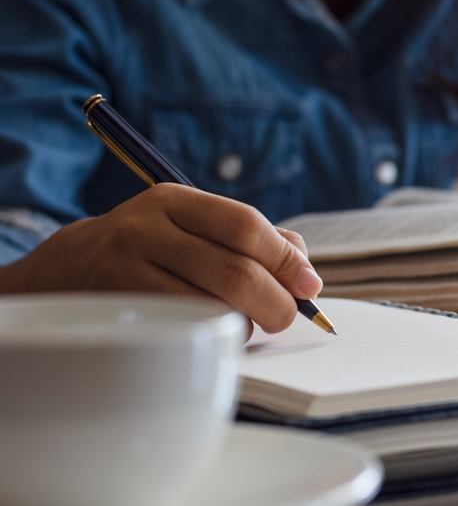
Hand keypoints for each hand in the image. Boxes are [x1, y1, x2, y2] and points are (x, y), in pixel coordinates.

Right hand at [0, 183, 320, 333]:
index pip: (245, 225)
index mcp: (175, 201)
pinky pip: (186, 331)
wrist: (69, 269)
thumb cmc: (154, 249)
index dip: (285, 259)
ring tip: (248, 321)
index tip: (310, 284)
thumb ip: (253, 238)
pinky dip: (216, 335)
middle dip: (277, 301)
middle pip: (235, 272)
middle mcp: (147, 230)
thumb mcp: (193, 225)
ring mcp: (126, 271)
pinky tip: (217, 330)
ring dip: (246, 322)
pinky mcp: (117, 311)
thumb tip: (305, 269)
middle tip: (288, 316)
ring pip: (212, 308)